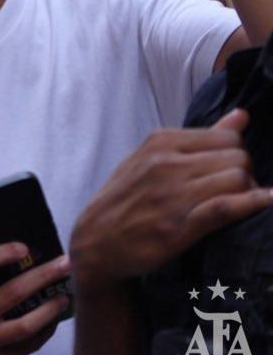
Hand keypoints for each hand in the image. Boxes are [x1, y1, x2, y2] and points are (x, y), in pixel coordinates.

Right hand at [70, 110, 272, 285]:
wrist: (98, 239)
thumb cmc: (129, 197)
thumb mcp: (154, 157)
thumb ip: (203, 137)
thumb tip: (242, 115)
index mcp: (161, 141)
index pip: (227, 137)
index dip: (236, 155)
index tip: (229, 172)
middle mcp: (166, 163)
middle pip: (237, 158)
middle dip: (246, 175)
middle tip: (236, 192)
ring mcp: (172, 194)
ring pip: (237, 180)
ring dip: (248, 194)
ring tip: (240, 205)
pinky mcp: (179, 226)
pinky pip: (226, 207)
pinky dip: (252, 204)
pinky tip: (265, 202)